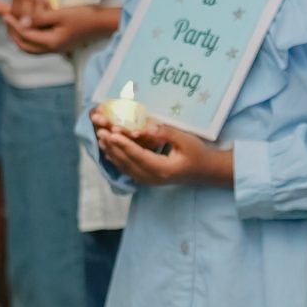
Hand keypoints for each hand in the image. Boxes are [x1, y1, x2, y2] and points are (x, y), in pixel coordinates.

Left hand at [0, 0, 117, 56]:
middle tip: (6, 19)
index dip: (13, 24)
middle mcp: (52, 48)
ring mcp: (56, 48)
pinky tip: (28, 26)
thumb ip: (40, 18)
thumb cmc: (84, 16)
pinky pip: (38, 43)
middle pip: (25, 46)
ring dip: (20, 36)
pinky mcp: (59, 44)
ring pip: (31, 47)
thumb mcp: (61, 14)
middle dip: (13, 33)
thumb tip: (22, 21)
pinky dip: (29, 35)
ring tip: (13, 24)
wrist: (103, 23)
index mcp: (52, 42)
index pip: (25, 35)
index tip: (4, 13)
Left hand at [90, 109, 232, 187]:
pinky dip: (117, 159)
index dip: (123, 144)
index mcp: (162, 169)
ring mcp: (149, 180)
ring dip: (112, 153)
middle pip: (127, 162)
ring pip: (125, 167)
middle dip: (112, 147)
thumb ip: (167, 133)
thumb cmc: (198, 154)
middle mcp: (153, 178)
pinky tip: (108, 151)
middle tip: (100, 131)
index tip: (111, 133)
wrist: (206, 171)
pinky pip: (128, 170)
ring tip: (100, 139)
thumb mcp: (186, 140)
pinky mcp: (148, 178)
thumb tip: (149, 126)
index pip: (138, 156)